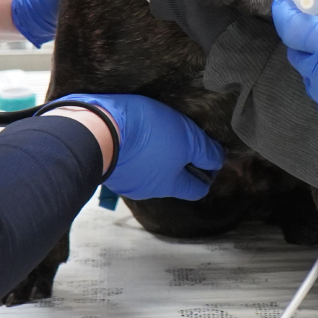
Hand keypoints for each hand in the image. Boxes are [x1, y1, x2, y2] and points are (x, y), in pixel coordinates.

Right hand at [51, 93, 223, 198]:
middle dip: (178, 161)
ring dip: (154, 155)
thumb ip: (205, 151)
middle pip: (172, 179)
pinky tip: (132, 132)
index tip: (208, 156)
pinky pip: (128, 161)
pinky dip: (133, 151)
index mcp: (170, 184)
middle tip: (180, 137)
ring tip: (153, 130)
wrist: (98, 129)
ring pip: (149, 170)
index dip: (207, 173)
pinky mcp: (108, 167)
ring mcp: (125, 180)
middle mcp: (148, 189)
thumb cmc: (146, 133)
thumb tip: (219, 161)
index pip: (197, 189)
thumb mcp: (186, 138)